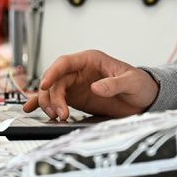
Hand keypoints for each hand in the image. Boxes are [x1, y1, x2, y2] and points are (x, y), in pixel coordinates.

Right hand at [21, 50, 158, 119]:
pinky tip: (32, 109)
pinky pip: (56, 99)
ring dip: (49, 103)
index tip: (45, 84)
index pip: (65, 62)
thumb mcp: (130, 81)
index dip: (53, 72)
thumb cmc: (139, 84)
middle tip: (58, 113)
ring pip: (53, 91)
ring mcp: (76, 85)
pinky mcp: (76, 98)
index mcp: (90, 60)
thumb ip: (113, 84)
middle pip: (55, 80)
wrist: (144, 99)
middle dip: (52, 96)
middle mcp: (79, 71)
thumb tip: (95, 87)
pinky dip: (44, 104)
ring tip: (55, 117)